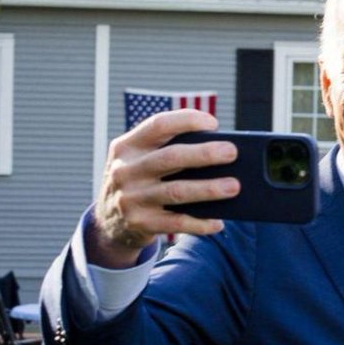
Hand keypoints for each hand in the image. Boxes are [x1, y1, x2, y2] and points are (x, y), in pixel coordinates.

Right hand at [88, 109, 238, 267]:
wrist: (109, 222)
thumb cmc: (140, 181)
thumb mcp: (139, 160)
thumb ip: (167, 150)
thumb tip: (219, 149)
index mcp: (127, 146)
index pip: (158, 125)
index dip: (187, 121)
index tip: (213, 123)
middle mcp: (125, 171)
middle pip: (170, 157)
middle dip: (204, 154)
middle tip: (232, 152)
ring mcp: (131, 199)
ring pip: (176, 191)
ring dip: (209, 189)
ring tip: (234, 186)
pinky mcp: (140, 223)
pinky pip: (176, 223)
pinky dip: (200, 223)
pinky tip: (218, 222)